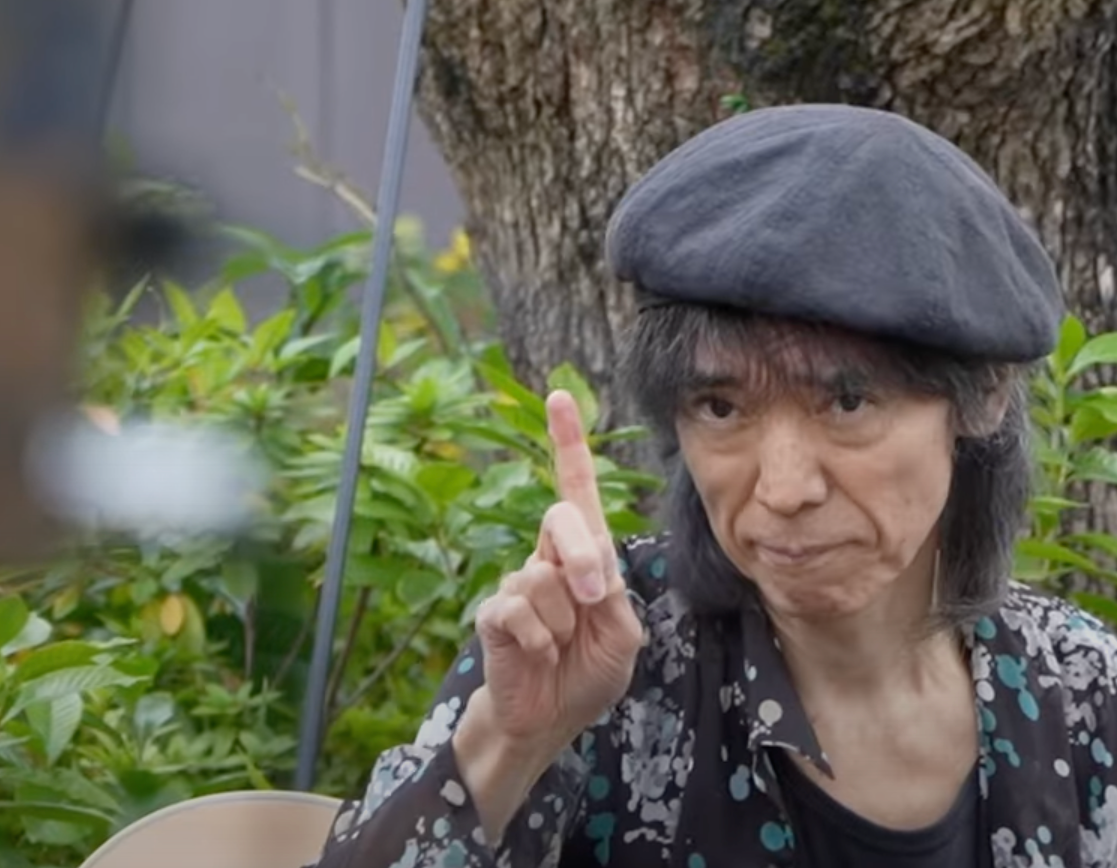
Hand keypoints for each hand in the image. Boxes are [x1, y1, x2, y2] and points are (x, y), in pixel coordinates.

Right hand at [468, 391, 644, 757]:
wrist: (553, 720)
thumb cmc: (590, 672)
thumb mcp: (622, 632)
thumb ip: (613, 593)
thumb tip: (584, 573)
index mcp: (587, 555)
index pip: (577, 489)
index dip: (568, 443)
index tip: (559, 396)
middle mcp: (549, 558)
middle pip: (562, 518)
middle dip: (584, 557)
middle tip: (595, 602)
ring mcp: (518, 583)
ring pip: (545, 577)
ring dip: (566, 622)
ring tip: (563, 646)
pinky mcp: (493, 613)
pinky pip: (519, 610)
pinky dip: (541, 641)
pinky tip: (540, 656)